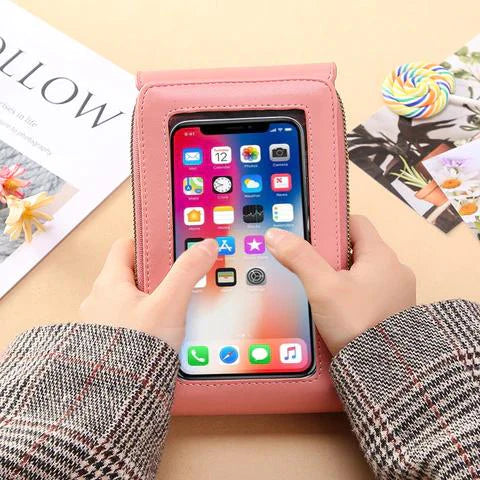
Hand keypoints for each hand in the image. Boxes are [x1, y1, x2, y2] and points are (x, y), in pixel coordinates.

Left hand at [79, 238, 217, 350]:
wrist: (115, 397)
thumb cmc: (133, 350)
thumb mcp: (169, 305)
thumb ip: (188, 272)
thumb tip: (205, 246)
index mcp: (109, 283)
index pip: (125, 247)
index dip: (147, 244)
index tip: (166, 250)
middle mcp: (98, 300)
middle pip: (130, 274)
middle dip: (154, 278)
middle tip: (175, 284)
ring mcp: (100, 322)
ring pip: (130, 301)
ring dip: (149, 303)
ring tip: (171, 312)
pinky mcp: (106, 342)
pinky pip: (127, 322)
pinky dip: (143, 323)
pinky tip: (159, 334)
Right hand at [265, 215, 415, 355]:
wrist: (387, 371)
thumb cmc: (358, 323)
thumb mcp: (322, 287)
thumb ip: (299, 258)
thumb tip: (276, 235)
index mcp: (381, 255)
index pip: (357, 223)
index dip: (333, 225)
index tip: (314, 237)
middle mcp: (395, 270)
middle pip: (358, 250)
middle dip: (334, 257)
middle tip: (311, 269)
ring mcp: (398, 293)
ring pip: (364, 275)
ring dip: (344, 280)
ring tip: (321, 293)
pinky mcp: (396, 314)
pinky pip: (370, 295)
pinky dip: (354, 298)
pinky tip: (339, 313)